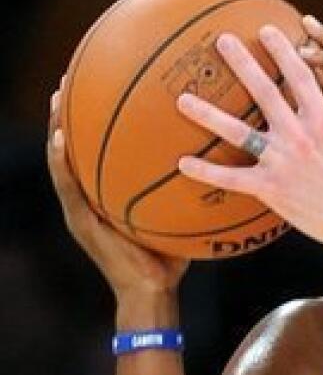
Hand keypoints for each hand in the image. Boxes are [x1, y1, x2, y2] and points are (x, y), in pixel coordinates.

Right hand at [46, 91, 188, 306]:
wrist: (152, 294)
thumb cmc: (168, 262)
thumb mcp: (177, 221)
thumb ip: (182, 197)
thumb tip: (215, 167)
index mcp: (107, 199)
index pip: (96, 153)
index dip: (93, 124)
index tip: (96, 90)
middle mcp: (89, 201)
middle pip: (74, 150)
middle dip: (69, 115)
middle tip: (69, 80)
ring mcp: (79, 211)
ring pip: (61, 162)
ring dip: (56, 128)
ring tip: (57, 97)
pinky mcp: (79, 222)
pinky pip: (66, 186)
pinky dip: (60, 162)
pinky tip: (60, 138)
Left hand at [176, 26, 322, 264]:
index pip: (299, 74)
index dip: (281, 49)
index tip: (266, 30)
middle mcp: (299, 135)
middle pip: (262, 91)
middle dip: (241, 63)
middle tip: (221, 41)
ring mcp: (283, 162)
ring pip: (237, 132)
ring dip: (207, 114)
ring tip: (182, 100)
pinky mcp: (272, 189)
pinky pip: (233, 179)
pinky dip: (207, 172)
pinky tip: (183, 163)